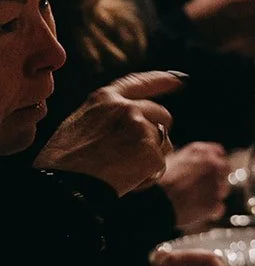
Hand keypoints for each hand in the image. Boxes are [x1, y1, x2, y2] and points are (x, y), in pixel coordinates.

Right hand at [34, 71, 178, 194]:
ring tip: (123, 169)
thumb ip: (106, 116)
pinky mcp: (150, 151)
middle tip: (138, 153)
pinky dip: (148, 177)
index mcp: (105, 98)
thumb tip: (126, 119)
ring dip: (151, 157)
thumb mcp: (79, 124)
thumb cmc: (64, 162)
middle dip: (158, 132)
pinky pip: (159, 166)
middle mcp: (127, 108)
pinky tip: (126, 181)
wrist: (64, 185)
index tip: (179, 80)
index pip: (140, 82)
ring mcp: (140, 128)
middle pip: (161, 114)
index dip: (162, 80)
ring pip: (164, 142)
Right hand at [159, 142, 229, 230]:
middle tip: (204, 188)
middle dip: (218, 179)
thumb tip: (193, 162)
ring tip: (197, 200)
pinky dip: (212, 212)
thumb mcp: (171, 160)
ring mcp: (215, 184)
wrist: (154, 201)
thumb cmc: (158, 182)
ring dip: (214, 195)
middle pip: (225, 171)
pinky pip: (219, 208)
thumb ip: (189, 158)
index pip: (219, 153)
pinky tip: (200, 212)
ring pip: (223, 190)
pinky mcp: (214, 203)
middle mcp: (212, 164)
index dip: (215, 163)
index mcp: (200, 151)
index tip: (212, 170)